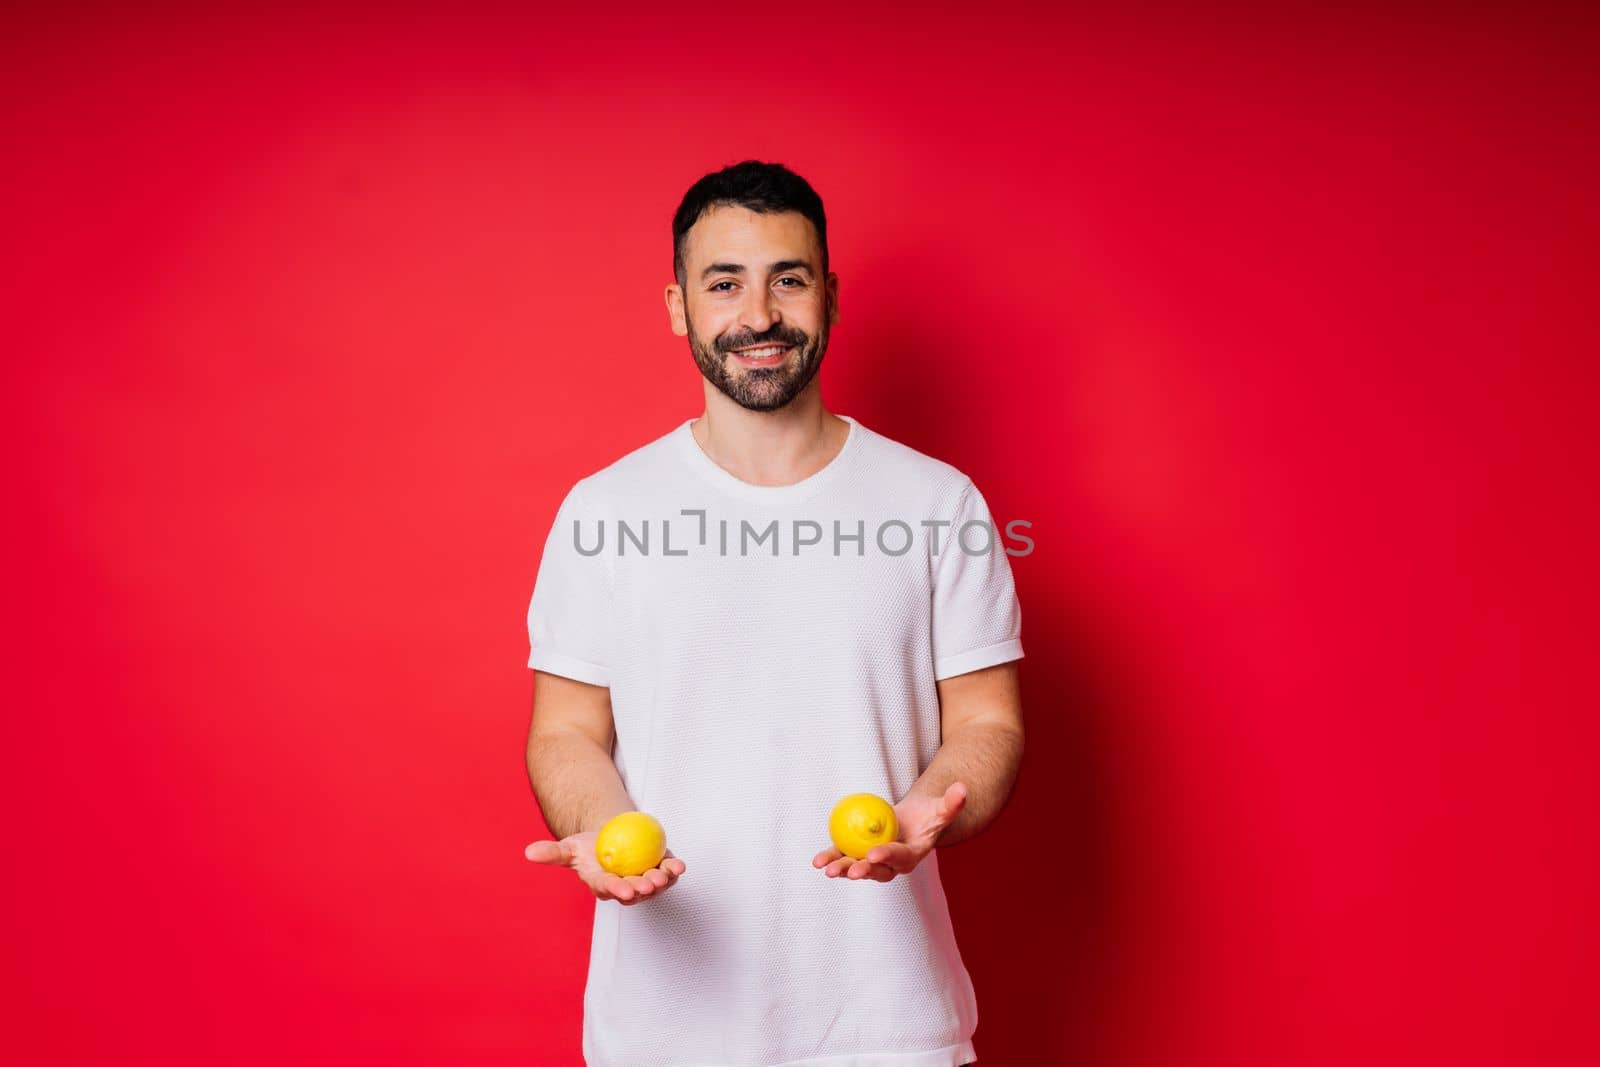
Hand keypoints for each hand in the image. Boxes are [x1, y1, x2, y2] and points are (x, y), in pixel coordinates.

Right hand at [525, 831, 685, 904]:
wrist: (611, 837)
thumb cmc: (588, 847)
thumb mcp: (569, 847)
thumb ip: (552, 853)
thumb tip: (528, 853)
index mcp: (603, 885)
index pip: (609, 889)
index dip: (616, 890)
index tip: (623, 889)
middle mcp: (625, 888)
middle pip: (635, 892)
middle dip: (642, 890)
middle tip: (647, 884)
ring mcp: (644, 881)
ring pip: (655, 885)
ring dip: (662, 882)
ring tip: (665, 874)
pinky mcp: (659, 870)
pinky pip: (668, 872)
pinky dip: (674, 870)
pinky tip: (679, 865)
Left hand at [811, 782, 967, 882]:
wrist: (915, 822)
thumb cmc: (929, 815)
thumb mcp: (941, 808)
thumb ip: (951, 803)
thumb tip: (962, 789)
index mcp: (912, 855)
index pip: (899, 857)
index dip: (887, 856)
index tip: (873, 854)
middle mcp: (892, 864)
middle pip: (876, 870)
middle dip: (862, 872)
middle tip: (849, 871)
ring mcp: (875, 861)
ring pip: (857, 866)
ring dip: (841, 869)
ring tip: (826, 869)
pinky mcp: (861, 854)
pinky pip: (846, 856)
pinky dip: (832, 857)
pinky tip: (818, 861)